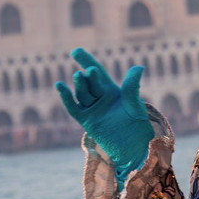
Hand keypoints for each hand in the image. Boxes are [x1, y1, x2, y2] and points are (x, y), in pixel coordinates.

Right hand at [55, 47, 153, 185]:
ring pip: (83, 94)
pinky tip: (60, 85)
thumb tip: (139, 67)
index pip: (98, 73)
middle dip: (87, 75)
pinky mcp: (87, 121)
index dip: (87, 61)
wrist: (135, 147)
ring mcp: (93, 110)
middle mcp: (100, 99)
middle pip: (89, 82)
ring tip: (80, 76)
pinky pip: (73, 108)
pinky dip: (66, 97)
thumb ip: (132, 86)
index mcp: (113, 91)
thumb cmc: (139, 125)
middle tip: (89, 70)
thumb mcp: (135, 103)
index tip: (75, 51)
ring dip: (81, 85)